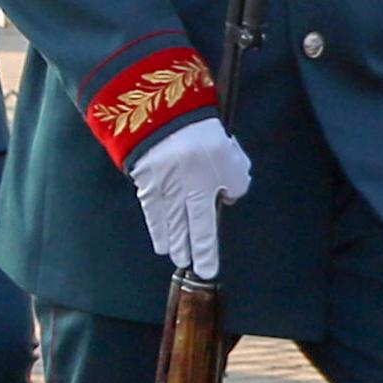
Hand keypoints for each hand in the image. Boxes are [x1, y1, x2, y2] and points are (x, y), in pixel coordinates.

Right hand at [130, 117, 252, 279]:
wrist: (161, 112)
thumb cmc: (200, 128)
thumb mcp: (230, 150)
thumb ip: (236, 177)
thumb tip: (228, 196)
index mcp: (210, 180)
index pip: (210, 223)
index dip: (209, 248)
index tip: (210, 269)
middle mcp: (188, 190)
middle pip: (193, 226)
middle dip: (196, 250)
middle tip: (200, 270)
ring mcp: (166, 187)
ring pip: (172, 223)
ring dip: (177, 243)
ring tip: (180, 259)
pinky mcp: (146, 181)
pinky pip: (152, 212)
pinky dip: (157, 230)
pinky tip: (161, 244)